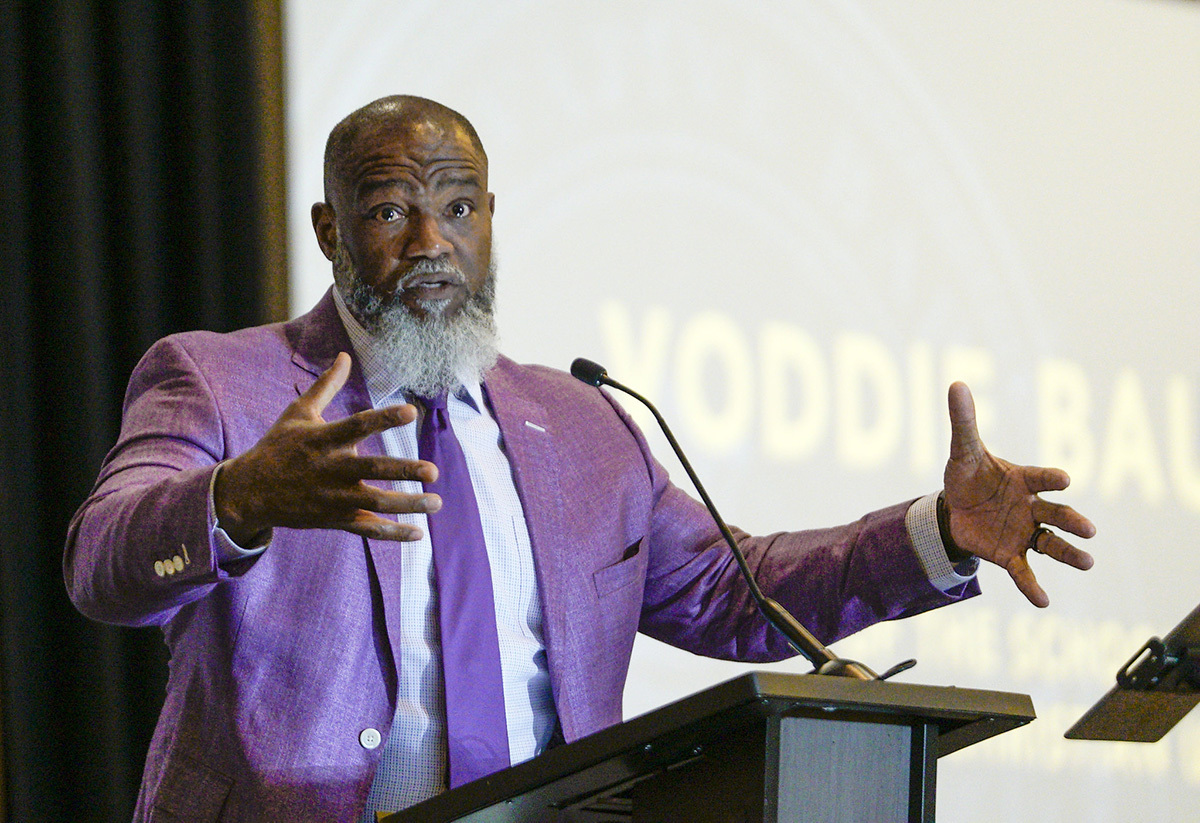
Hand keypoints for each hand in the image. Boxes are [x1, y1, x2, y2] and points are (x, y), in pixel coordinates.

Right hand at [214, 352, 439, 544]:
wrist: (249, 492)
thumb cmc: (278, 446)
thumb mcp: (298, 413)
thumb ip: (326, 386)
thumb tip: (345, 355)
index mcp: (323, 439)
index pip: (357, 425)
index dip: (384, 418)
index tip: (411, 412)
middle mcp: (330, 469)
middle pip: (371, 470)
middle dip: (404, 471)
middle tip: (433, 471)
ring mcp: (332, 497)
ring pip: (374, 503)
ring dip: (407, 505)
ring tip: (436, 502)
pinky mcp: (333, 519)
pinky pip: (366, 528)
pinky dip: (392, 532)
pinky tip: (418, 533)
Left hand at [942, 381, 1094, 606]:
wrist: (955, 508)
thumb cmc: (968, 475)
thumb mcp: (962, 451)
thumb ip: (963, 422)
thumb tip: (956, 383)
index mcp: (1023, 479)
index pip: (1040, 477)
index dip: (1050, 478)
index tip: (1064, 479)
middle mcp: (1031, 506)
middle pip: (1056, 513)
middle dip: (1072, 521)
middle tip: (1089, 530)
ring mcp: (1024, 532)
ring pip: (1050, 544)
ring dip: (1069, 553)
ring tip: (1088, 562)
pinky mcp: (1009, 554)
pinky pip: (1024, 571)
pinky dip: (1032, 586)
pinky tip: (1043, 602)